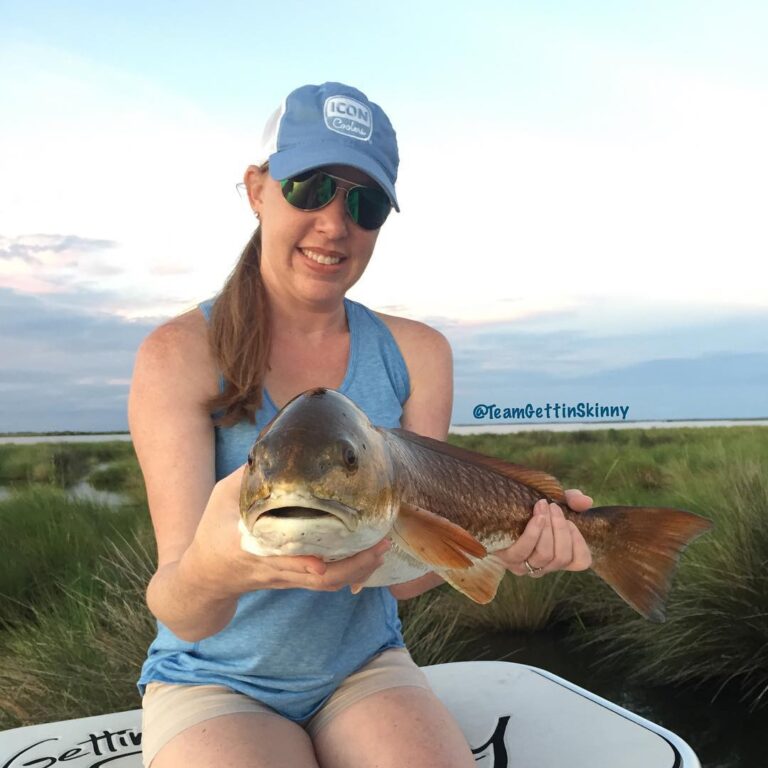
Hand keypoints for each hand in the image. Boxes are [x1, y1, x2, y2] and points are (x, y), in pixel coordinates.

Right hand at [181, 464, 390, 598]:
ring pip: (326, 583)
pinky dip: (350, 573)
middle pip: (318, 576)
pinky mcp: (294, 581)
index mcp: (248, 546)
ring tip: (383, 548)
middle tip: (381, 542)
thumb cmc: (212, 530)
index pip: (279, 557)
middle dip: (353, 564)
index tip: (325, 558)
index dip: (304, 561)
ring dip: (358, 569)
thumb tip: (277, 444)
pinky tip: (370, 556)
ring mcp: (285, 577)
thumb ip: (248, 476)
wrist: (205, 576)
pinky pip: (326, 583)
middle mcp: (272, 566)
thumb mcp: (221, 496)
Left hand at [495, 489, 592, 576]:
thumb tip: (586, 501)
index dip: (581, 543)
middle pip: (562, 557)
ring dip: (548, 528)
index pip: (580, 562)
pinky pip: (524, 550)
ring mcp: (524, 566)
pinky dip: (533, 532)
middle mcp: (543, 566)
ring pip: (545, 554)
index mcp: (558, 556)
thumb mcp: (552, 503)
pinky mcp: (507, 559)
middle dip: (561, 529)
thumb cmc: (528, 510)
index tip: (572, 521)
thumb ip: (571, 501)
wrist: (493, 511)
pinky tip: (536, 516)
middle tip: (555, 507)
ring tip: (543, 506)